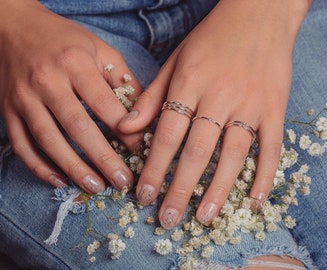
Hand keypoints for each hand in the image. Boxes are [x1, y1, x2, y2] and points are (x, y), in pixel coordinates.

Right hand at [0, 1, 143, 192]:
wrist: (15, 28)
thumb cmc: (66, 40)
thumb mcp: (100, 50)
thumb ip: (123, 81)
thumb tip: (144, 114)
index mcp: (74, 63)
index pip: (104, 104)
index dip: (125, 131)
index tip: (142, 151)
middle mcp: (47, 81)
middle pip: (78, 127)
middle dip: (103, 159)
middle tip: (123, 181)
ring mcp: (23, 98)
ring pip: (49, 141)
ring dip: (74, 168)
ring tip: (97, 186)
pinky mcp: (8, 110)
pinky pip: (21, 145)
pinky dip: (39, 166)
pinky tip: (60, 181)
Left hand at [118, 0, 310, 227]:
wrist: (258, 14)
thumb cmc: (211, 38)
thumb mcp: (175, 61)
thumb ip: (152, 97)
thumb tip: (125, 129)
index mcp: (190, 82)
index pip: (168, 133)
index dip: (154, 167)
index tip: (143, 195)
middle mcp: (221, 95)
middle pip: (197, 150)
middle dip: (180, 188)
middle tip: (167, 218)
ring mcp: (251, 103)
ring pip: (234, 154)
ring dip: (218, 189)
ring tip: (203, 217)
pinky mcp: (275, 107)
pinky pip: (272, 147)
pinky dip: (264, 175)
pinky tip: (254, 200)